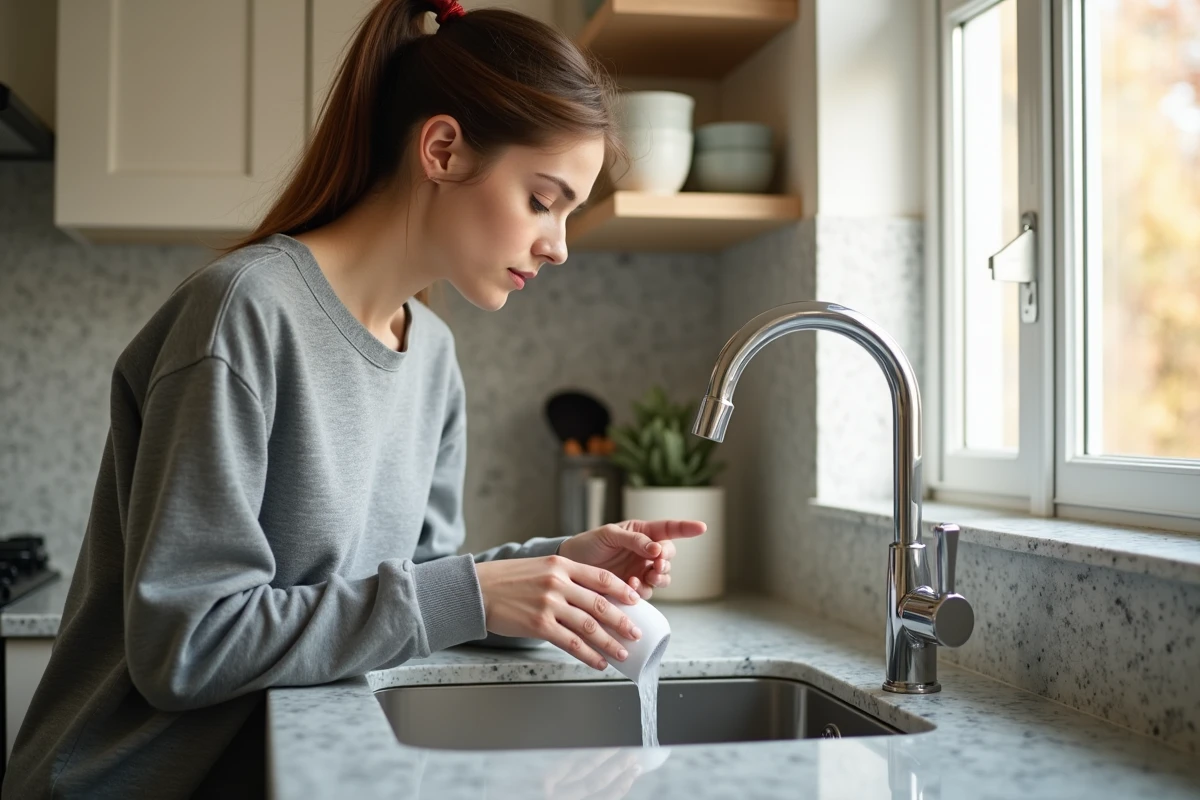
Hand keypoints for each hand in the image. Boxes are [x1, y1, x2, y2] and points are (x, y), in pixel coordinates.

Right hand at [474, 555, 642, 670]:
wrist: (479, 589)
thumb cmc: (508, 579)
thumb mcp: (540, 567)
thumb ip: (565, 577)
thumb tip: (591, 596)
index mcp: (561, 565)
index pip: (601, 577)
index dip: (622, 590)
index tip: (636, 600)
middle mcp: (558, 583)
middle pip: (599, 604)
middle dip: (622, 621)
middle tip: (636, 633)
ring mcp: (549, 604)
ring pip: (589, 626)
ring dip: (609, 642)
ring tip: (622, 652)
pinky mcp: (539, 625)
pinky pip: (571, 642)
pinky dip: (588, 654)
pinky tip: (599, 662)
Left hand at [557, 519, 706, 599]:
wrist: (571, 568)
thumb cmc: (589, 544)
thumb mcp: (610, 535)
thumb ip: (634, 540)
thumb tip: (657, 548)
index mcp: (642, 533)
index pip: (669, 529)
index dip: (686, 528)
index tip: (702, 527)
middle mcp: (645, 553)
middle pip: (668, 557)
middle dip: (666, 561)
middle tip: (656, 565)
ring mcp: (641, 571)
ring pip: (663, 577)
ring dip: (659, 577)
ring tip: (646, 576)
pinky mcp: (633, 589)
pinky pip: (647, 592)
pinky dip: (643, 590)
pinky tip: (631, 586)